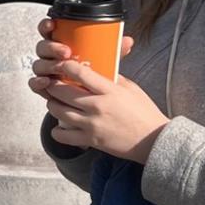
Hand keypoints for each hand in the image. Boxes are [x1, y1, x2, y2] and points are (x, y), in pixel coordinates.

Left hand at [27, 17, 164, 160]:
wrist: (153, 140)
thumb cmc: (144, 111)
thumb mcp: (131, 88)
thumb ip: (112, 78)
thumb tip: (96, 68)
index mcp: (109, 90)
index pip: (80, 73)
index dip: (66, 66)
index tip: (62, 64)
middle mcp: (98, 106)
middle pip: (62, 91)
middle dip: (52, 85)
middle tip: (51, 82)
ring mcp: (92, 124)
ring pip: (58, 111)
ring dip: (52, 104)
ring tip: (54, 101)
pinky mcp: (91, 140)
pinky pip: (63, 135)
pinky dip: (57, 130)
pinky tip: (61, 125)